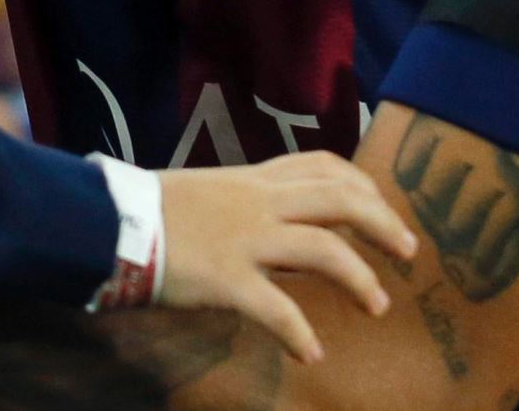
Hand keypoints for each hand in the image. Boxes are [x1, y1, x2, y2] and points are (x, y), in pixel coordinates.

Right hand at [155, 152, 418, 365]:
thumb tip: (277, 224)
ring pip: (324, 250)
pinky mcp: (228, 278)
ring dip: (360, 280)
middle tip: (409, 252)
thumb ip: (245, 202)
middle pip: (339, 201)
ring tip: (378, 307)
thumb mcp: (208, 191)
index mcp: (253, 179)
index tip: (381, 207)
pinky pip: (276, 308)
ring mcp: (245, 239)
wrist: (109, 221)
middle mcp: (258, 202)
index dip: (362, 185)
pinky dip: (300, 333)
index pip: (322, 166)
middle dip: (383, 224)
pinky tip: (312, 354)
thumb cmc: (152, 208)